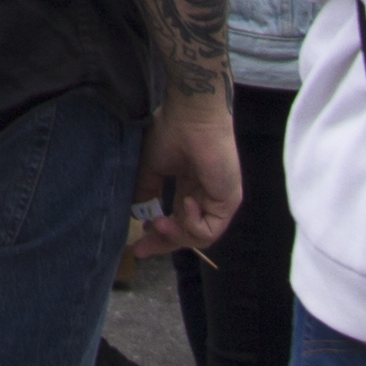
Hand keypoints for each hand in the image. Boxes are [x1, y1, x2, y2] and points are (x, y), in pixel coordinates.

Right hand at [131, 89, 241, 255]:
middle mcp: (206, 197)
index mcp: (190, 187)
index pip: (176, 220)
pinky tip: (185, 204)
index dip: (156, 235)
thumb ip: (146, 193)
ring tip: (159, 223)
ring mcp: (218, 201)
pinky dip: (192, 224)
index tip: (137, 245)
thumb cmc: (171, 133)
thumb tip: (138, 216)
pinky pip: (209, 230)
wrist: (191, 117)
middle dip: (162, 243)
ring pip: (197, 237)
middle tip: (141, 249)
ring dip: (175, 234)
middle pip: (186, 234)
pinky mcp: (229, 202)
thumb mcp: (151, 168)